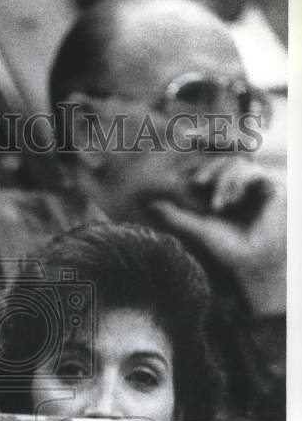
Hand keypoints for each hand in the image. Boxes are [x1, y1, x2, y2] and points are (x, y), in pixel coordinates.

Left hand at [150, 161, 285, 317]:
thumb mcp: (196, 228)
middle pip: (224, 156)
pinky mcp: (271, 186)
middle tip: (198, 182)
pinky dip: (237, 184)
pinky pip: (252, 172)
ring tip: (217, 207)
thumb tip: (149, 204)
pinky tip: (229, 203)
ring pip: (236, 162)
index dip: (200, 159)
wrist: (250, 264)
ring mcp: (257, 183)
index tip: (186, 157)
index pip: (212, 163)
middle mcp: (241, 182)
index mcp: (225, 188)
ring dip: (223, 180)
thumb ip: (175, 216)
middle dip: (211, 166)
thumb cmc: (226, 249)